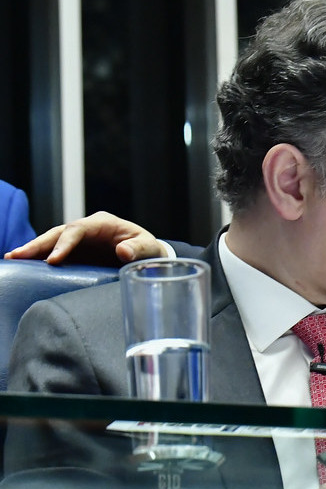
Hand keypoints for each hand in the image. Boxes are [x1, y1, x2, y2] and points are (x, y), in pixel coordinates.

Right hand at [3, 211, 163, 265]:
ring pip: (51, 241)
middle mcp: (87, 229)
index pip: (78, 229)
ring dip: (32, 250)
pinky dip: (39, 259)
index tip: (53, 260)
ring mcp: (79, 241)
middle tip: (17, 256)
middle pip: (58, 233)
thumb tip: (123, 251)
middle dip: (38, 244)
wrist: (147, 256)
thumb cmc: (149, 249)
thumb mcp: (148, 247)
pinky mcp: (75, 253)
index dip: (64, 243)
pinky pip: (54, 253)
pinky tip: (23, 266)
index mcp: (103, 223)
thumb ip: (138, 248)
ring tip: (12, 258)